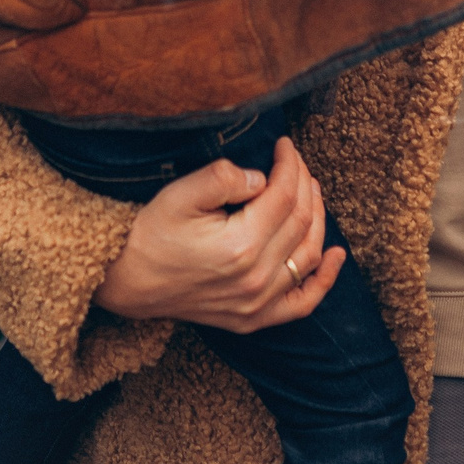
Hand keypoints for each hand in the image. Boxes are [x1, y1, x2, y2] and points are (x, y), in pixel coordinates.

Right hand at [93, 135, 346, 332]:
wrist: (128, 280)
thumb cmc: (153, 233)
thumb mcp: (181, 193)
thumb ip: (225, 177)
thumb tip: (262, 178)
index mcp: (240, 245)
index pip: (284, 194)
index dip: (290, 164)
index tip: (284, 145)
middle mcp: (256, 278)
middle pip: (301, 220)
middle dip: (304, 183)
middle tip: (295, 162)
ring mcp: (257, 303)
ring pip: (307, 254)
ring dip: (317, 218)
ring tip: (311, 190)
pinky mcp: (253, 318)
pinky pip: (301, 303)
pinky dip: (323, 280)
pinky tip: (335, 256)